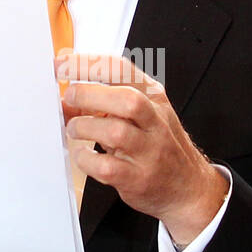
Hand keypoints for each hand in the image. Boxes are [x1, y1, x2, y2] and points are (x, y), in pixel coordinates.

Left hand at [57, 51, 227, 245]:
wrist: (190, 188)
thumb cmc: (159, 145)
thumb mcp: (143, 114)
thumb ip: (107, 102)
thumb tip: (66, 99)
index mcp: (154, 97)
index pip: (121, 69)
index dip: (87, 63)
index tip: (61, 64)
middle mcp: (155, 122)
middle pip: (127, 99)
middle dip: (89, 94)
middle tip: (69, 98)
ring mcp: (149, 152)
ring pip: (116, 132)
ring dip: (84, 126)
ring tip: (74, 128)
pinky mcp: (138, 179)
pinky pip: (106, 167)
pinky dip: (86, 158)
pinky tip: (83, 154)